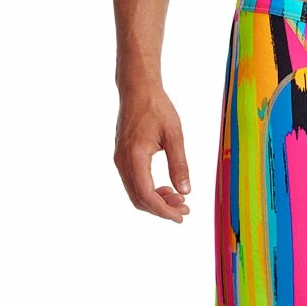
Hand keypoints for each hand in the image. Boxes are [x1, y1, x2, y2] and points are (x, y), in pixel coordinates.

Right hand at [113, 85, 190, 222]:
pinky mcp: (122, 156)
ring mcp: (120, 160)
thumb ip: (179, 164)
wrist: (138, 89)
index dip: (164, 211)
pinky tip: (165, 187)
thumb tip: (186, 191)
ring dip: (155, 200)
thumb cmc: (157, 107)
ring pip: (135, 192)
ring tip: (178, 199)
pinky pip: (133, 182)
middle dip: (161, 209)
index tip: (181, 216)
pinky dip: (148, 190)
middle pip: (138, 199)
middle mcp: (123, 162)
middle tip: (184, 209)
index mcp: (135, 157)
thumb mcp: (174, 134)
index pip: (146, 195)